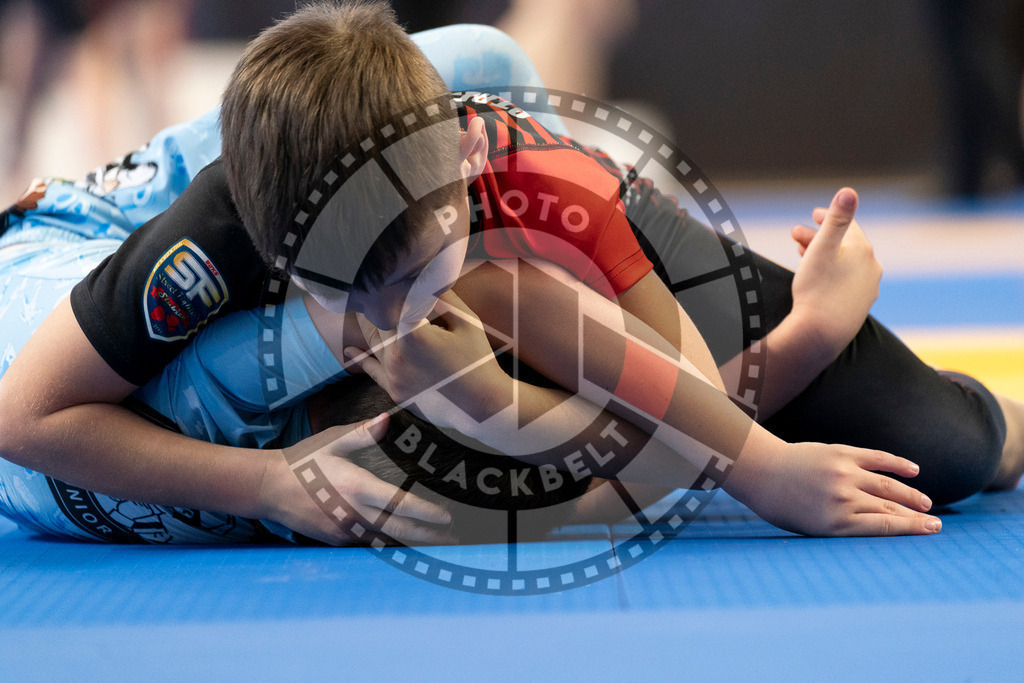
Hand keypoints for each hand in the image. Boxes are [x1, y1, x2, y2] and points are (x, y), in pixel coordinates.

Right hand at [259, 414, 455, 544]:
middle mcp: (353, 514)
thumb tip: (387, 420)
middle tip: (454, 539)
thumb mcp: (331, 441)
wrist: (269, 488)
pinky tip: (403, 542)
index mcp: (356, 487)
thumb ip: (362, 433)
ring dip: (411, 543)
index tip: (447, 518)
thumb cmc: (303, 460)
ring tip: (437, 544)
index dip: (426, 514)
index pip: (399, 504)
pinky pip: (367, 543)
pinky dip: (387, 543)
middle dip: (429, 536)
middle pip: (399, 530)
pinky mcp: (336, 539)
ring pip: (385, 540)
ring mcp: (344, 530)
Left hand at [344, 291, 507, 429]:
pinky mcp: (395, 391)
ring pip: (372, 344)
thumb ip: (444, 298)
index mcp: (413, 334)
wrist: (483, 407)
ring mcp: (394, 376)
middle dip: (374, 304)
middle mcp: (397, 355)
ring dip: (367, 326)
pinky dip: (361, 357)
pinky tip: (350, 348)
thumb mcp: (466, 322)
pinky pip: (372, 371)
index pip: (390, 303)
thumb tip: (427, 276)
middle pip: (376, 322)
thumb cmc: (478, 361)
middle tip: (368, 287)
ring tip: (359, 308)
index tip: (384, 275)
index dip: (387, 288)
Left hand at [727, 432, 941, 536]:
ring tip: (925, 503)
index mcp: (836, 524)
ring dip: (911, 494)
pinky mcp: (841, 453)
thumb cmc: (784, 506)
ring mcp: (843, 474)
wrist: (761, 472)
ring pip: (889, 484)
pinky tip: (913, 470)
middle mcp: (843, 500)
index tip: (932, 531)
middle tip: (936, 523)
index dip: (912, 529)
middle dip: (916, 517)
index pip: (885, 526)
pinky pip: (877, 458)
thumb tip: (883, 522)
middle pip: (890, 508)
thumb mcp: (811, 527)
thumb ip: (845, 524)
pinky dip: (897, 463)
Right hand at [790, 187, 881, 357]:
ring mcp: (867, 290)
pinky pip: (845, 282)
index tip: (813, 215)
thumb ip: (837, 218)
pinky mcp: (859, 307)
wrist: (820, 333)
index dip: (829, 217)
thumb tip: (850, 191)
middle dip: (820, 237)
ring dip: (824, 256)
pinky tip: (819, 279)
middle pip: (844, 245)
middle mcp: (871, 269)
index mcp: (863, 251)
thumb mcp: (823, 247)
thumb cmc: (817, 289)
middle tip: (795, 236)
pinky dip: (831, 274)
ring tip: (801, 257)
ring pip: (845, 264)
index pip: (848, 226)